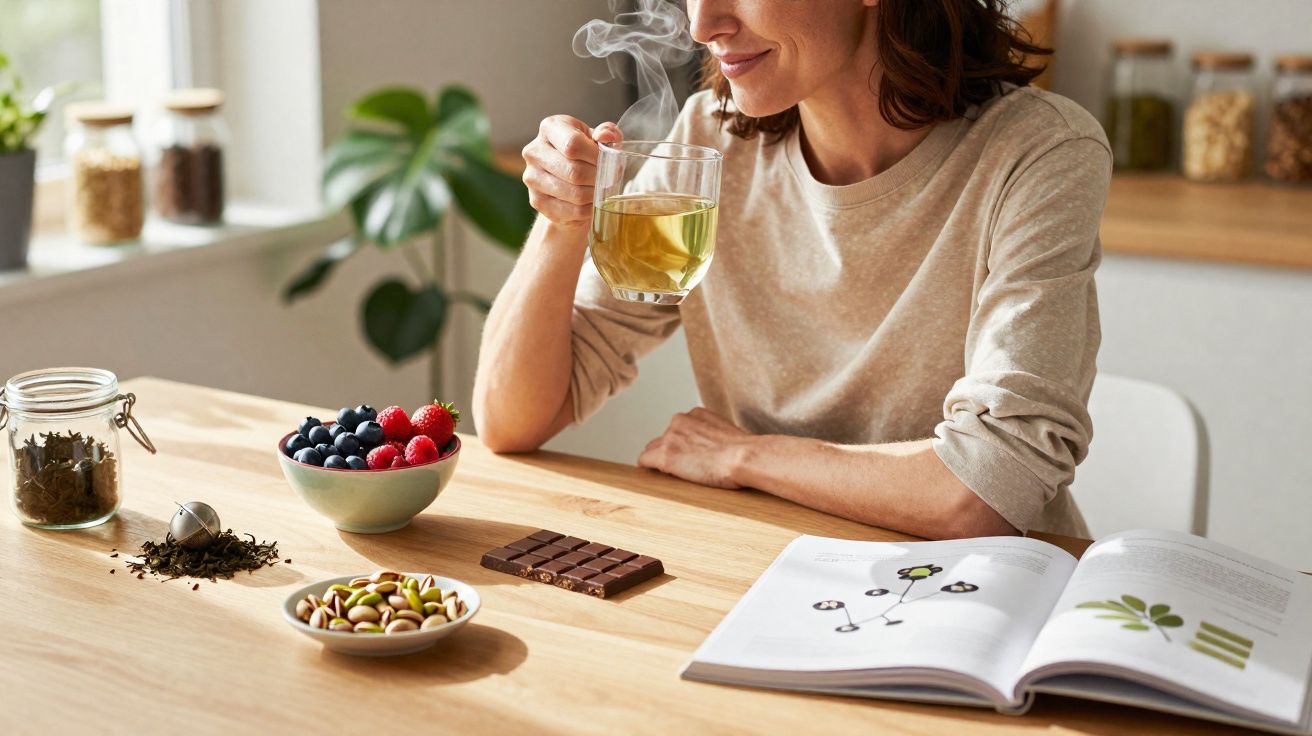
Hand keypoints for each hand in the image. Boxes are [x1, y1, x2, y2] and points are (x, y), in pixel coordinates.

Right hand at [521, 115, 621, 227]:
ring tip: (601, 190)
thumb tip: (605, 136)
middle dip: (598, 178)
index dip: (596, 156)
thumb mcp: (598, 138)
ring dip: (595, 195)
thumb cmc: (584, 153)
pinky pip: (571, 211)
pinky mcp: (536, 201)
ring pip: (575, 194)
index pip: (573, 144)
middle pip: (574, 172)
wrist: (566, 180)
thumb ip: (607, 133)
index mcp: (550, 128)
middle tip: (609, 180)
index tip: (608, 162)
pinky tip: (591, 202)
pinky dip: (588, 210)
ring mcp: (532, 178)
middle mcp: (534, 151)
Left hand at [637, 407, 752, 488]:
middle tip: (684, 467)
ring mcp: (670, 438)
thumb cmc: (744, 452)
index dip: (681, 444)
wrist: (744, 457)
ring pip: (652, 450)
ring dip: (660, 460)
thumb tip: (715, 449)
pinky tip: (656, 477)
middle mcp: (680, 421)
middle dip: (670, 451)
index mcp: (696, 414)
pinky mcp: (665, 455)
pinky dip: (648, 468)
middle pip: (663, 438)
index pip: (678, 429)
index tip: (689, 455)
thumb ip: (714, 435)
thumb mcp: (728, 433)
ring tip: (675, 474)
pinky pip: (644, 461)